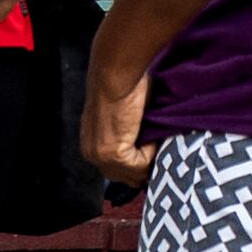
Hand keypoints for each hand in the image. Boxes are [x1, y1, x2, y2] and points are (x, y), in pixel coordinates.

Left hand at [84, 58, 154, 193]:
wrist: (115, 74)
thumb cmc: (123, 85)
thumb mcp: (121, 115)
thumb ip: (127, 132)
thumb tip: (147, 143)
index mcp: (90, 144)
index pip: (115, 170)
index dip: (137, 165)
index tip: (154, 156)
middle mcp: (90, 153)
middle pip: (124, 177)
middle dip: (143, 168)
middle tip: (161, 153)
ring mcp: (100, 155)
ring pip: (134, 173)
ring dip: (150, 157)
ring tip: (156, 138)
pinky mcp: (113, 152)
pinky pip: (140, 165)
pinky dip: (151, 151)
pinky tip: (150, 133)